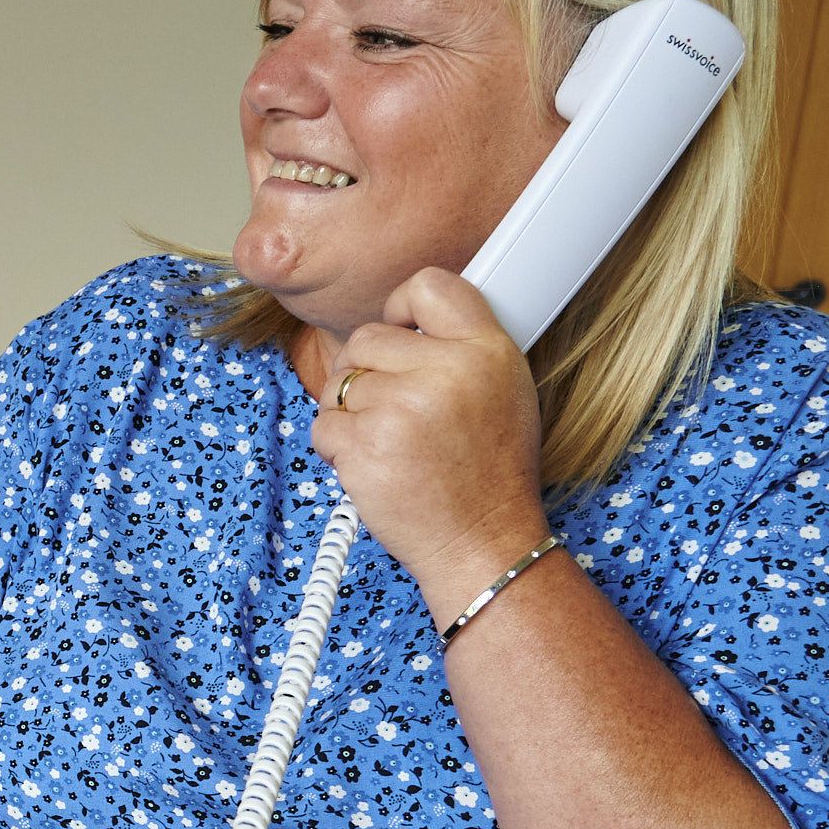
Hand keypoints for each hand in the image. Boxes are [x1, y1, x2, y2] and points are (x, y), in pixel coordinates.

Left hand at [309, 268, 548, 612]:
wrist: (482, 542)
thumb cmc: (489, 473)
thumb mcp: (505, 391)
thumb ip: (461, 348)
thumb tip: (411, 321)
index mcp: (487, 350)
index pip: (427, 286)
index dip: (400, 307)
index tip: (397, 331)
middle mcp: (447, 371)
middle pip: (366, 338)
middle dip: (366, 374)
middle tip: (393, 412)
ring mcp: (402, 407)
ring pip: (339, 383)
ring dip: (350, 414)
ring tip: (391, 445)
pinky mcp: (365, 444)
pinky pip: (323, 425)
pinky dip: (337, 448)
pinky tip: (375, 466)